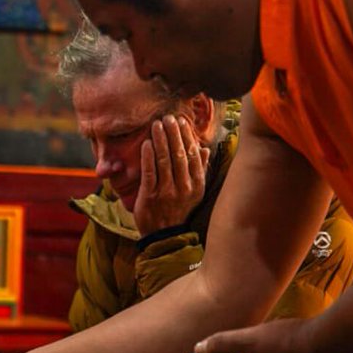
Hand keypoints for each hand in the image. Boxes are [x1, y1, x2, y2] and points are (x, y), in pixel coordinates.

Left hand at [132, 114, 209, 235]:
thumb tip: (204, 149)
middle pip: (180, 155)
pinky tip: (147, 143)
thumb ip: (199, 170)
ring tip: (157, 124)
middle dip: (173, 134)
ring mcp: (166, 192)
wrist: (163, 235)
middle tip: (168, 117)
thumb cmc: (177, 210)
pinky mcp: (150, 196)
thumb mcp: (194, 192)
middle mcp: (184, 188)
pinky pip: (150, 172)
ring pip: (165, 161)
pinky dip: (148, 156)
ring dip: (161, 140)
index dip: (187, 137)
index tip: (182, 122)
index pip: (193, 156)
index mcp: (196, 186)